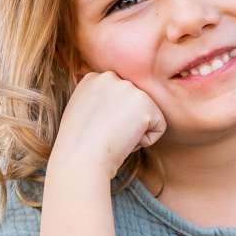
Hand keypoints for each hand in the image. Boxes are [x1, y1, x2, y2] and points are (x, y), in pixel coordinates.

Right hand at [51, 69, 166, 178]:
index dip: (110, 120)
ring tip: (113, 138)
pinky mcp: (145, 104)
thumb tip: (115, 108)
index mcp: (93, 78)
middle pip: (134, 106)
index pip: (118, 99)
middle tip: (104, 135)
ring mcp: (129, 88)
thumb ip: (96, 102)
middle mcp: (111, 77)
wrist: (80, 159)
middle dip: (124, 124)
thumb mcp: (80, 113)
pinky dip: (145, 141)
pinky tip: (124, 141)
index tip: (94, 130)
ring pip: (146, 116)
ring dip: (134, 133)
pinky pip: (158, 127)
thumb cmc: (77, 147)